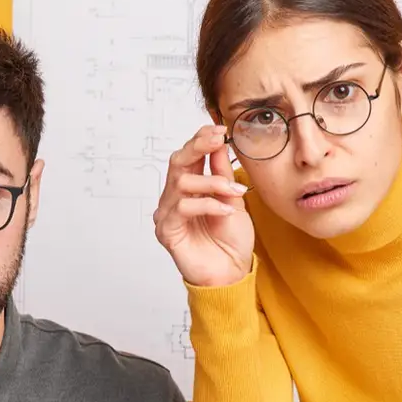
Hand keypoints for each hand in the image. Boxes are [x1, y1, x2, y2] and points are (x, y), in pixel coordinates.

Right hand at [153, 125, 254, 288]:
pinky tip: (225, 210)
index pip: (188, 156)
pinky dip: (207, 204)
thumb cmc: (231, 240)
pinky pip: (183, 208)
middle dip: (198, 147)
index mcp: (190, 188)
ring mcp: (167, 214)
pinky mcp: (167, 231)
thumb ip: (222, 173)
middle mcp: (174, 198)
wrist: (232, 273)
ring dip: (212, 183)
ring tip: (234, 192)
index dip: (201, 139)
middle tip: (218, 139)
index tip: (221, 129)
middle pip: (177, 162)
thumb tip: (219, 143)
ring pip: (181, 183)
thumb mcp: (233, 199)